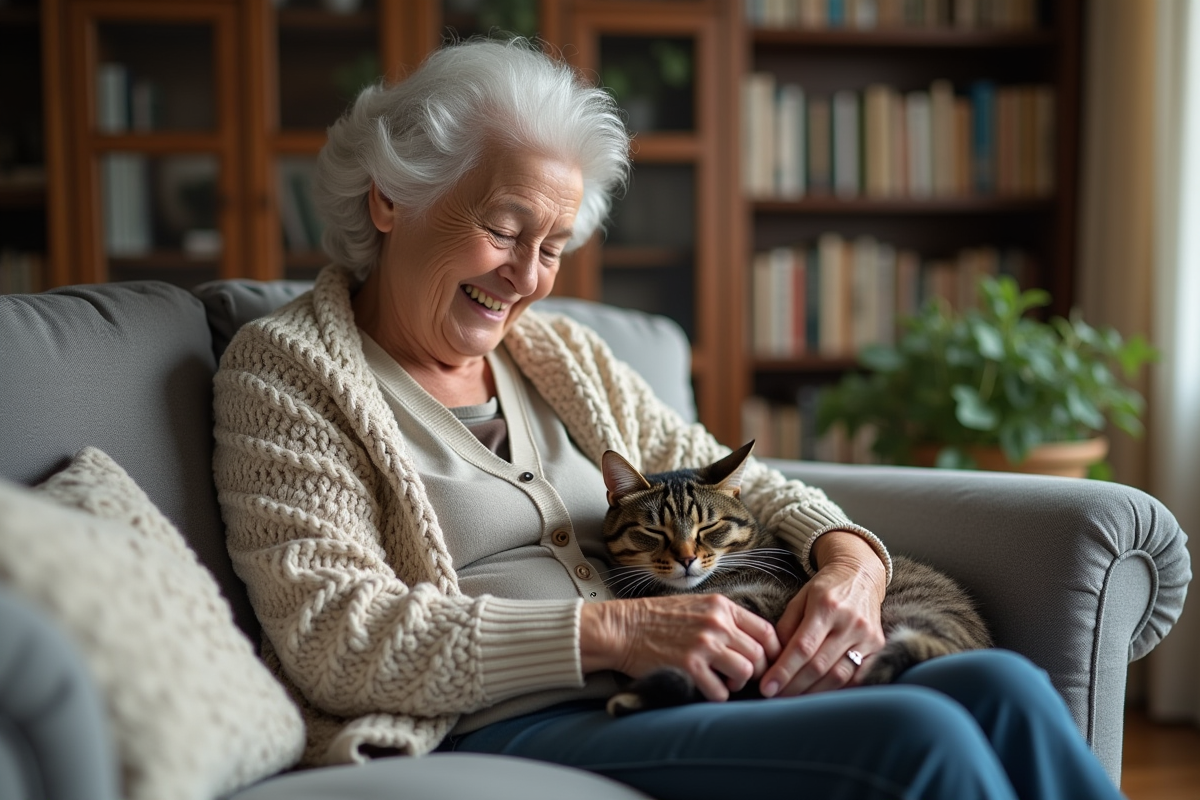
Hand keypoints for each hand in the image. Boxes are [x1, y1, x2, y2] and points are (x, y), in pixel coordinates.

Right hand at [581, 594, 780, 701]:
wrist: (622, 628)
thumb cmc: (657, 618)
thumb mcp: (697, 605)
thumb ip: (725, 619)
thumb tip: (753, 642)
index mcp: (722, 606)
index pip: (767, 631)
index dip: (773, 652)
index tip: (767, 664)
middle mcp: (717, 623)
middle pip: (760, 655)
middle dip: (756, 672)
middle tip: (743, 680)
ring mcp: (704, 644)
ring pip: (745, 672)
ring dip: (737, 684)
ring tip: (724, 683)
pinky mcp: (689, 666)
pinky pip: (720, 692)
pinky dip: (717, 696)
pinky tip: (705, 689)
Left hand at [759, 531, 886, 696]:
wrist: (861, 576)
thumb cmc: (824, 588)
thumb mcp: (799, 599)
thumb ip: (786, 627)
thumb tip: (773, 661)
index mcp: (826, 606)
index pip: (803, 647)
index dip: (784, 670)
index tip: (767, 688)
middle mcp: (850, 622)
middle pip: (820, 665)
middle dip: (794, 686)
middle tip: (775, 698)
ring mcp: (868, 636)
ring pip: (839, 675)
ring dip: (814, 693)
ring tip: (793, 700)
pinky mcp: (879, 646)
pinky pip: (858, 677)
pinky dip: (838, 690)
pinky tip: (820, 696)